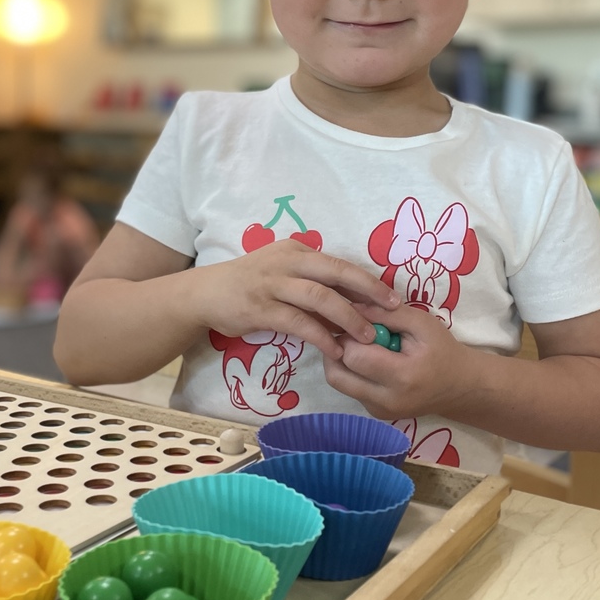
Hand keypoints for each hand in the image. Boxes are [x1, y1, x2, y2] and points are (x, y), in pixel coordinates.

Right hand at [194, 239, 400, 360]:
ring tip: (367, 337)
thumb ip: (310, 278)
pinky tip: (334, 349)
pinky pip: (298, 322)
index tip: (392, 296)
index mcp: (296, 250)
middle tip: (392, 309)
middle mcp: (287, 262)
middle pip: (336, 272)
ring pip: (319, 297)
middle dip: (368, 290)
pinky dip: (320, 336)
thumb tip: (352, 297)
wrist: (206, 292)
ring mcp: (273, 284)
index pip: (338, 263)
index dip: (367, 279)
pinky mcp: (261, 308)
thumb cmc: (249, 282)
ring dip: (347, 317)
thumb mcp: (281, 269)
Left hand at [322, 304, 474, 418]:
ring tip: (360, 345)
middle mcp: (386, 400)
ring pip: (338, 382)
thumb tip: (350, 307)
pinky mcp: (375, 413)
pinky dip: (351, 371)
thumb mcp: (420, 322)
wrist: (460, 387)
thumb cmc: (442, 350)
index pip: (353, 356)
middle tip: (353, 333)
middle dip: (338, 348)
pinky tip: (368, 360)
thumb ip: (385, 313)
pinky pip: (349, 389)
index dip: (349, 335)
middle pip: (336, 374)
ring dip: (340, 360)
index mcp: (402, 377)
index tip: (359, 323)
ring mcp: (379, 411)